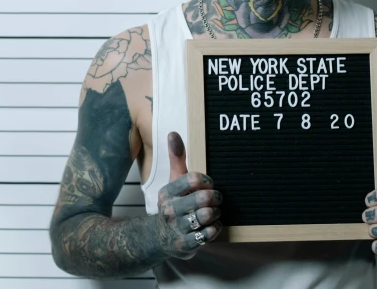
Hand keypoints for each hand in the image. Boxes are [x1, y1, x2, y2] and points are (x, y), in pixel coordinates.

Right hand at [155, 131, 222, 259]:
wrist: (160, 237)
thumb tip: (172, 132)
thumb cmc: (173, 204)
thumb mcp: (172, 181)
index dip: (207, 180)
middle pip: (203, 198)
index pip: (193, 178)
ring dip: (216, 213)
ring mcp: (177, 228)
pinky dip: (215, 228)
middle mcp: (170, 210)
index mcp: (167, 192)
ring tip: (213, 212)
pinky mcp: (185, 244)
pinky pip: (209, 233)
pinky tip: (211, 225)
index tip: (208, 183)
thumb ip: (176, 157)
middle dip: (215, 198)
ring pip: (207, 215)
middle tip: (215, 199)